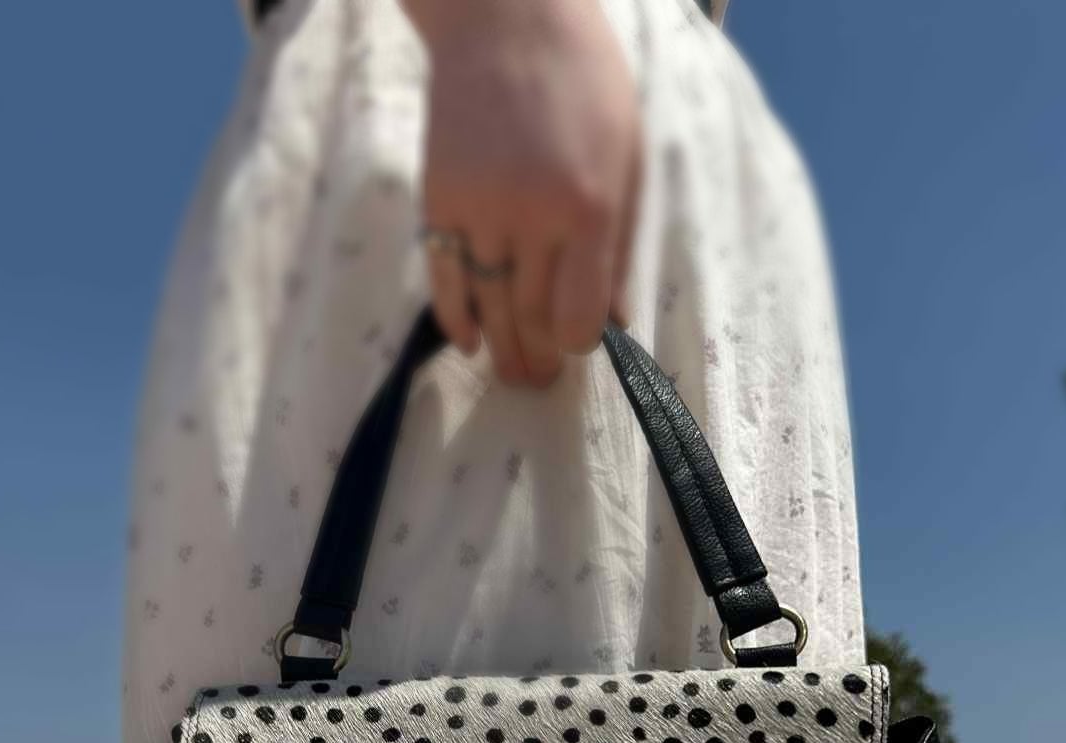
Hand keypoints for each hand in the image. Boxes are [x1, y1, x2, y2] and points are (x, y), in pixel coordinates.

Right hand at [404, 0, 644, 385]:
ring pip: (488, 307)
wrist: (507, 15)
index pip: (579, 315)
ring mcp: (479, 210)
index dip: (579, 344)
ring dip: (501, 350)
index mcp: (589, 208)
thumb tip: (613, 321)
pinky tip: (470, 341)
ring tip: (513, 375)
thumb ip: (618, 243)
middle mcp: (532, 218)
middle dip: (539, 359)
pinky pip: (444, 277)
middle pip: (531, 317)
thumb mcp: (626, 157)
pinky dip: (455, 318)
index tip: (578, 347)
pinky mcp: (439, 199)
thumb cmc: (585, 82)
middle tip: (541, 382)